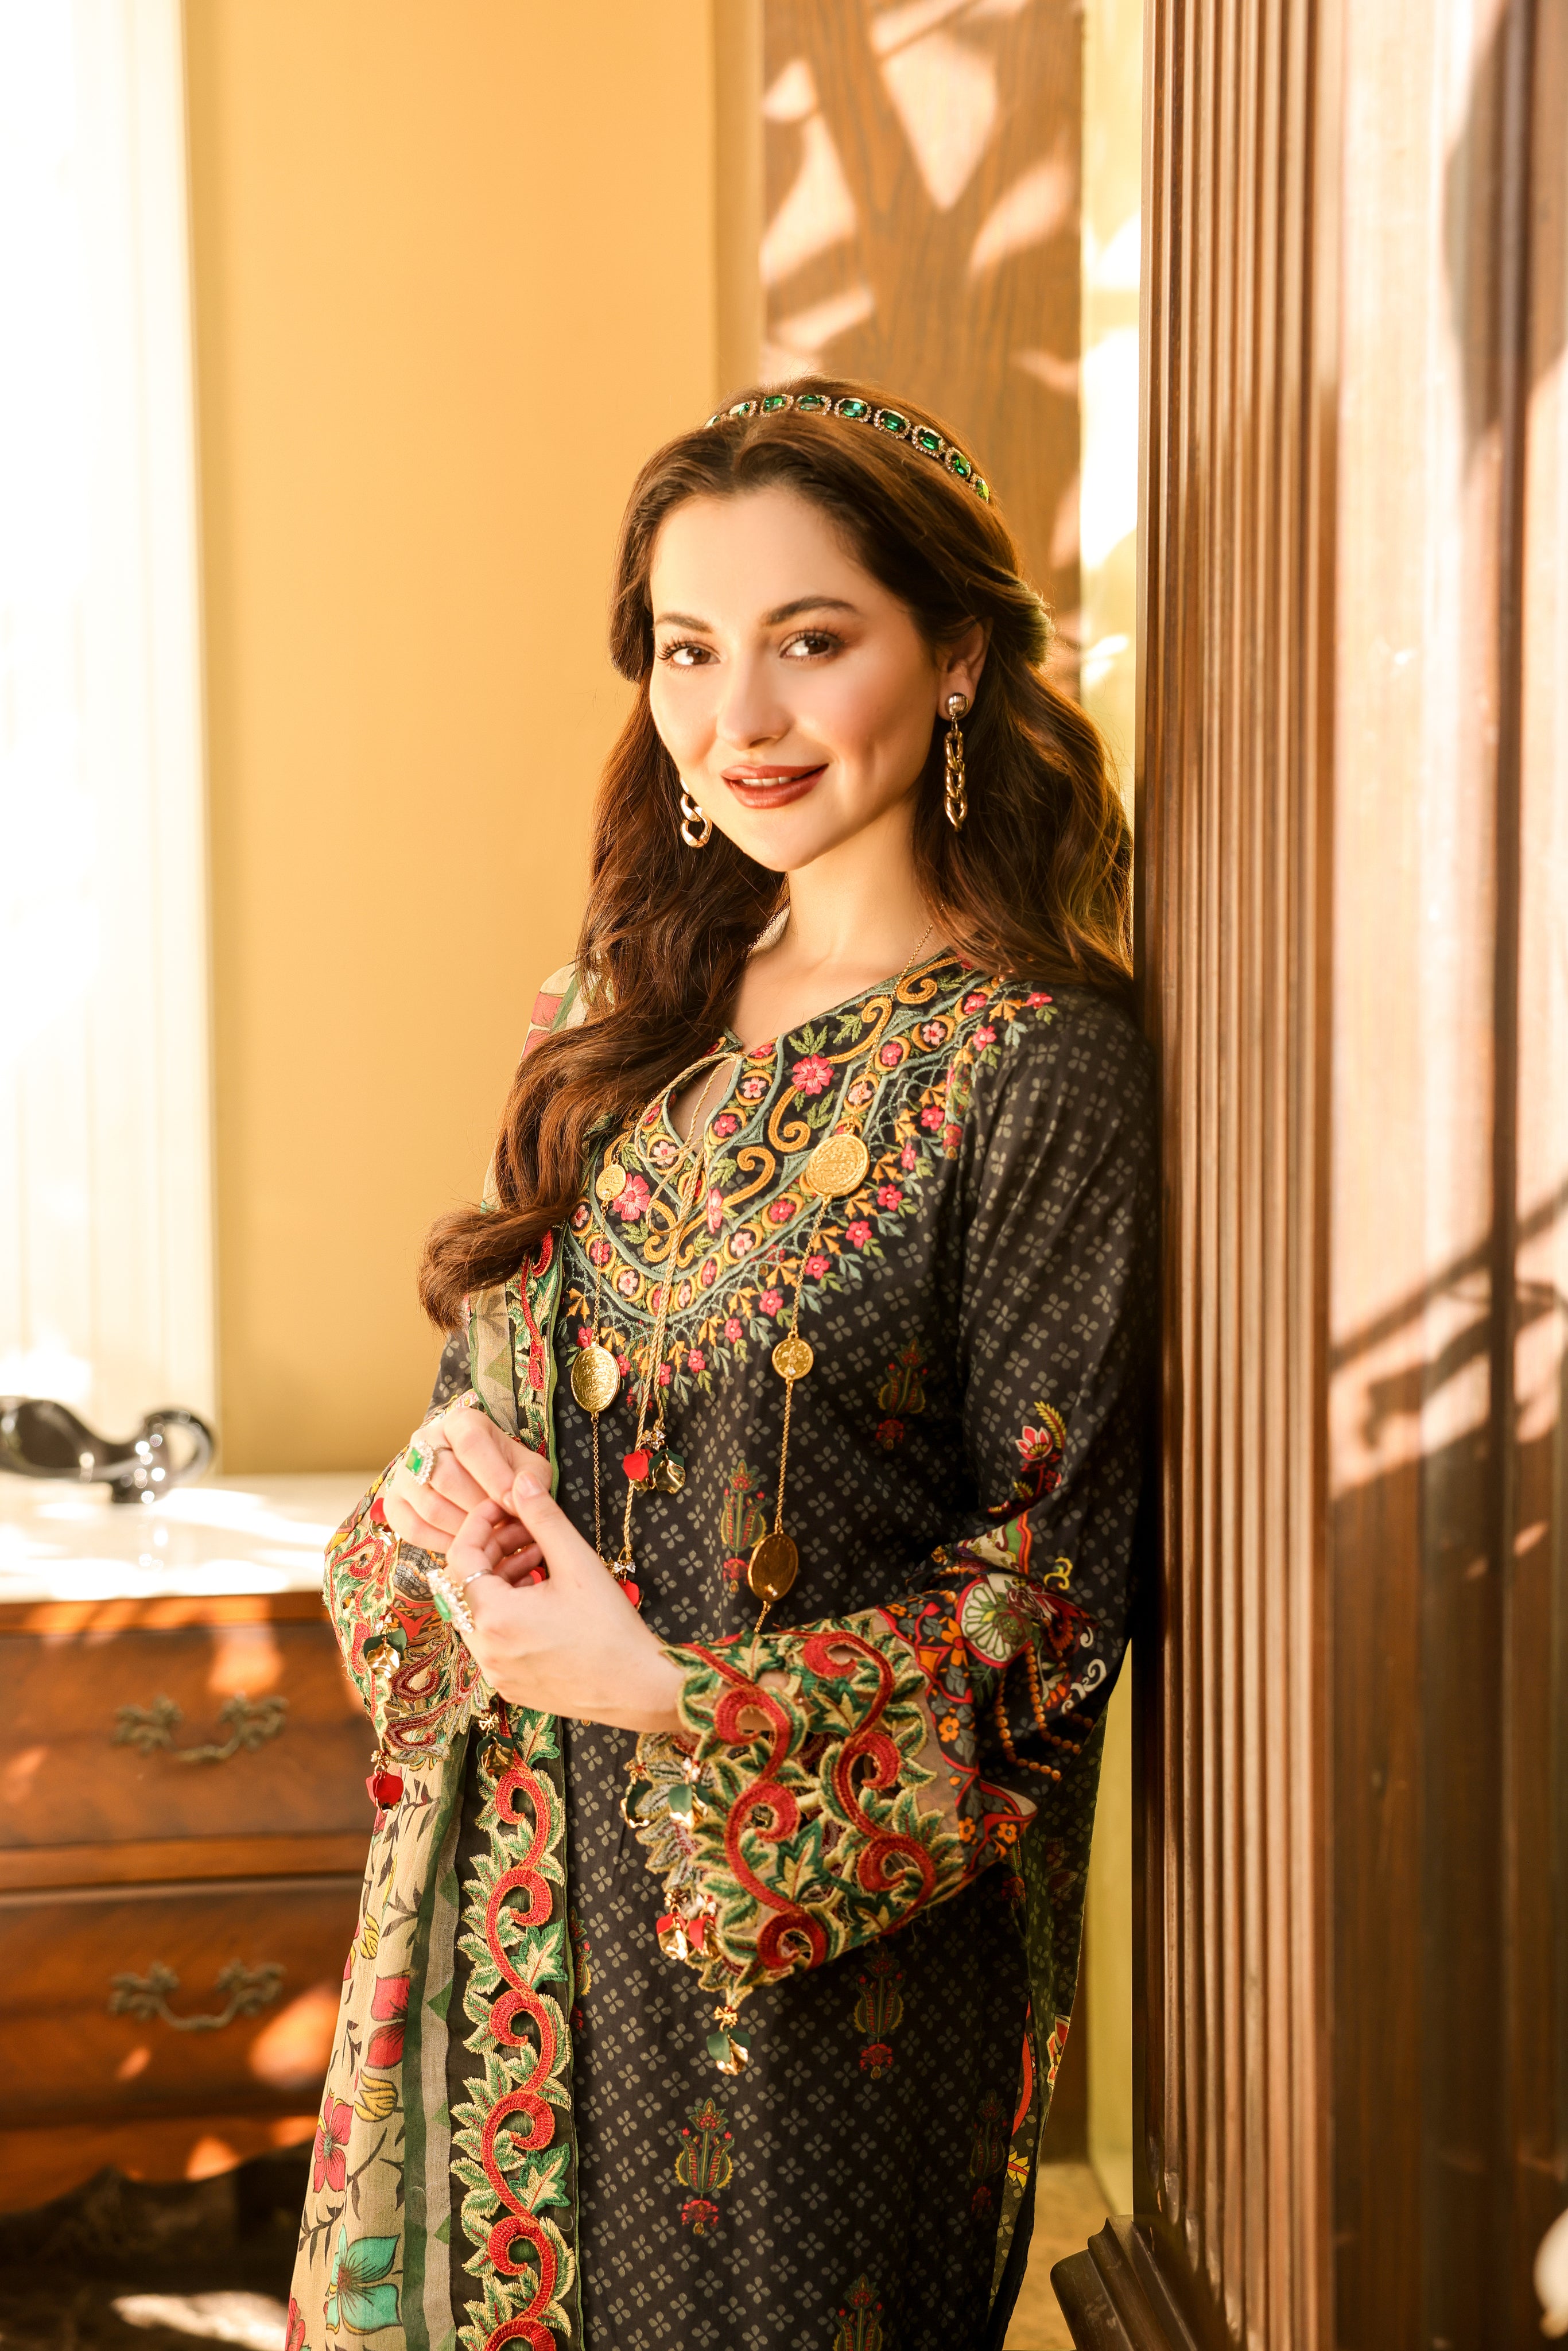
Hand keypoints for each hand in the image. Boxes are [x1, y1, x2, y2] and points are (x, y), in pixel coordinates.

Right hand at [383, 1398, 536, 1559]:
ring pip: (430, 1507)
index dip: (493, 1476)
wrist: (478, 1482)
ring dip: (463, 1529)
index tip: (514, 1505)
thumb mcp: (527, 1469)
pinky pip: (412, 1529)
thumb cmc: (507, 1473)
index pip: (471, 1443)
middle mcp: (425, 1440)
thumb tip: (516, 1499)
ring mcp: (405, 1471)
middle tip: (502, 1526)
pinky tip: (465, 1544)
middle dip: (479, 1508)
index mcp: (460, 1422)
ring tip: (488, 1536)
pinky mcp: (393, 1502)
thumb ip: (529, 1480)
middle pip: (447, 1477)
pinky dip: (442, 1543)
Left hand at [445, 1453, 684, 1733]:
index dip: (478, 1524)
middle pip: (467, 1585)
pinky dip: (508, 1613)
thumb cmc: (611, 1626)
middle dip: (493, 1550)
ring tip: (539, 1561)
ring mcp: (495, 1671)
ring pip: (479, 1613)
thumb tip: (521, 1481)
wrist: (638, 1687)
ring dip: (501, 1581)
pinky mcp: (510, 1685)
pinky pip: (494, 1639)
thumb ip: (543, 1517)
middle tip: (526, 1532)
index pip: (460, 1557)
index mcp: (495, 1617)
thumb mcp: (577, 1562)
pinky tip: (541, 1597)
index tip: (503, 1507)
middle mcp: (485, 1649)